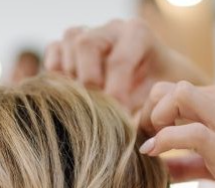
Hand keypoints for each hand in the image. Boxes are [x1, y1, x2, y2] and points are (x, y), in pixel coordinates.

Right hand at [44, 19, 207, 111]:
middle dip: (89, 81)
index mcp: (137, 34)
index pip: (119, 60)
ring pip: (68, 45)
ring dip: (71, 78)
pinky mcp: (69, 46)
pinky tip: (70, 93)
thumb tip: (127, 130)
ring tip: (86, 103)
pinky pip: (54, 50)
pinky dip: (56, 72)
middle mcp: (110, 29)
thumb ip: (147, 110)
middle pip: (86, 44)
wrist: (152, 83)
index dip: (115, 93)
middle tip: (97, 109)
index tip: (118, 118)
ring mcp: (88, 34)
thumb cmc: (158, 92)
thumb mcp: (161, 99)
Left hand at [139, 81, 214, 187]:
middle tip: (144, 143)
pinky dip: (163, 143)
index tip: (146, 140)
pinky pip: (185, 132)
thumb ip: (190, 163)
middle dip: (147, 113)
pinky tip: (155, 158)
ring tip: (150, 148)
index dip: (152, 113)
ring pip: (176, 96)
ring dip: (153, 120)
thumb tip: (160, 169)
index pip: (174, 91)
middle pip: (168, 88)